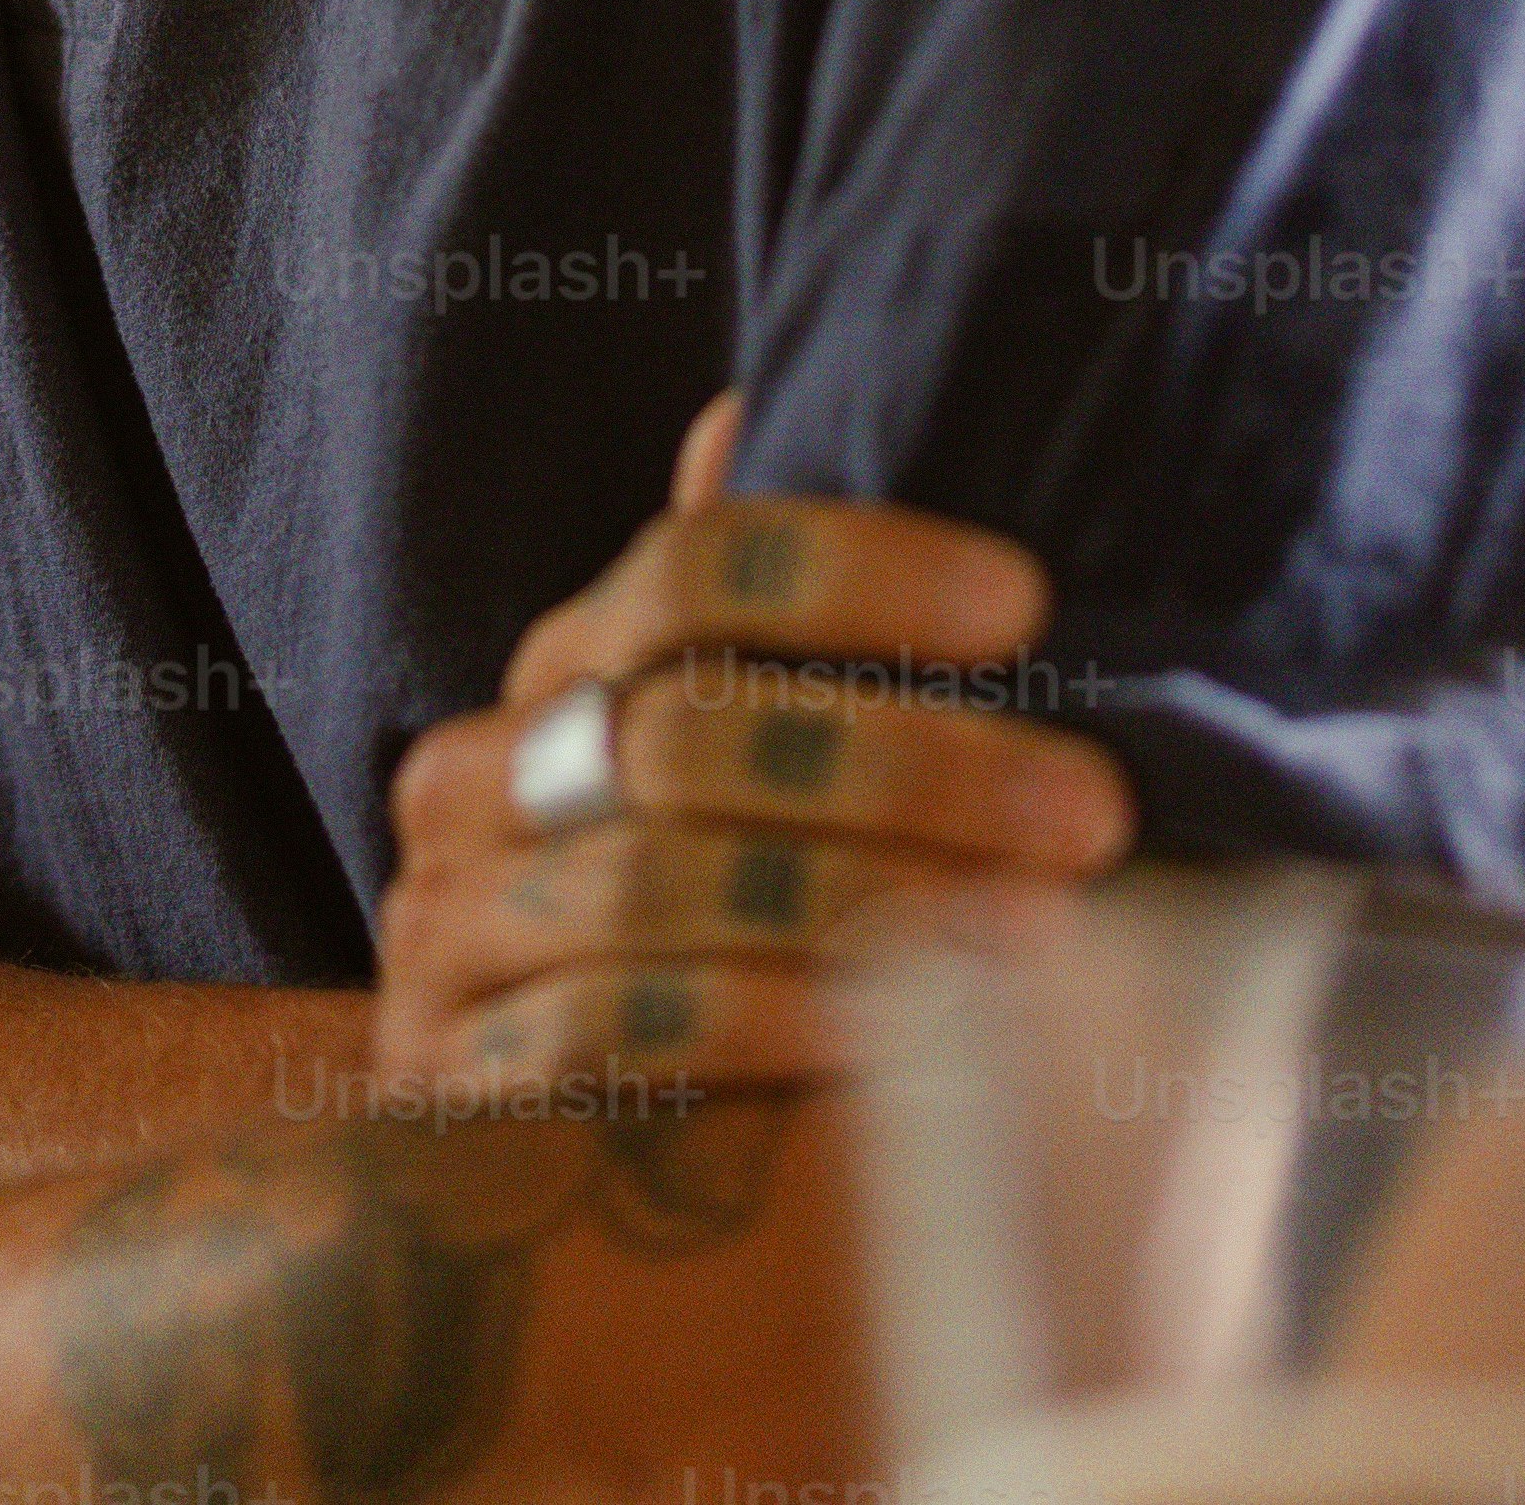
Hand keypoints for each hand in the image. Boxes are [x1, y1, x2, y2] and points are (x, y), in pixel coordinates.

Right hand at [372, 395, 1132, 1099]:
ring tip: (1027, 931)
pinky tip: (880, 1034)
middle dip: (907, 765)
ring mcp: (445, 920)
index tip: (1022, 608)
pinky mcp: (441, 1067)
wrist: (516, 1114)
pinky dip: (754, 1020)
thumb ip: (750, 616)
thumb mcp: (720, 748)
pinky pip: (605, 1027)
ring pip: (655, 879)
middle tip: (1084, 809)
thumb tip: (750, 410)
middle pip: (694, 730)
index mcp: (559, 664)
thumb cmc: (680, 899)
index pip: (690, 566)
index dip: (856, 572)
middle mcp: (476, 772)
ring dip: (858, 904)